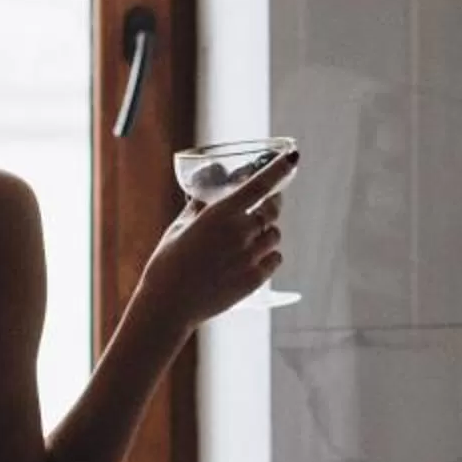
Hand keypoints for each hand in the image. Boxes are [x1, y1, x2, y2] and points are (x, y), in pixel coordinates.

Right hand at [136, 148, 295, 329]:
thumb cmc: (169, 262)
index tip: (292, 158)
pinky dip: (269, 255)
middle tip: (266, 202)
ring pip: (275, 235)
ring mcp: (249, 257)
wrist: (169, 304)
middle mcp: (240, 233)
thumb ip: (201, 204)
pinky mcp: (254, 280)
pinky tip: (253, 257)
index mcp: (220, 214)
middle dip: (272, 203)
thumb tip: (212, 186)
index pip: (259, 185)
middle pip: (272, 210)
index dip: (278, 169)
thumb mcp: (181, 226)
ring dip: (267, 232)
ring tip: (249, 238)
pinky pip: (275, 259)